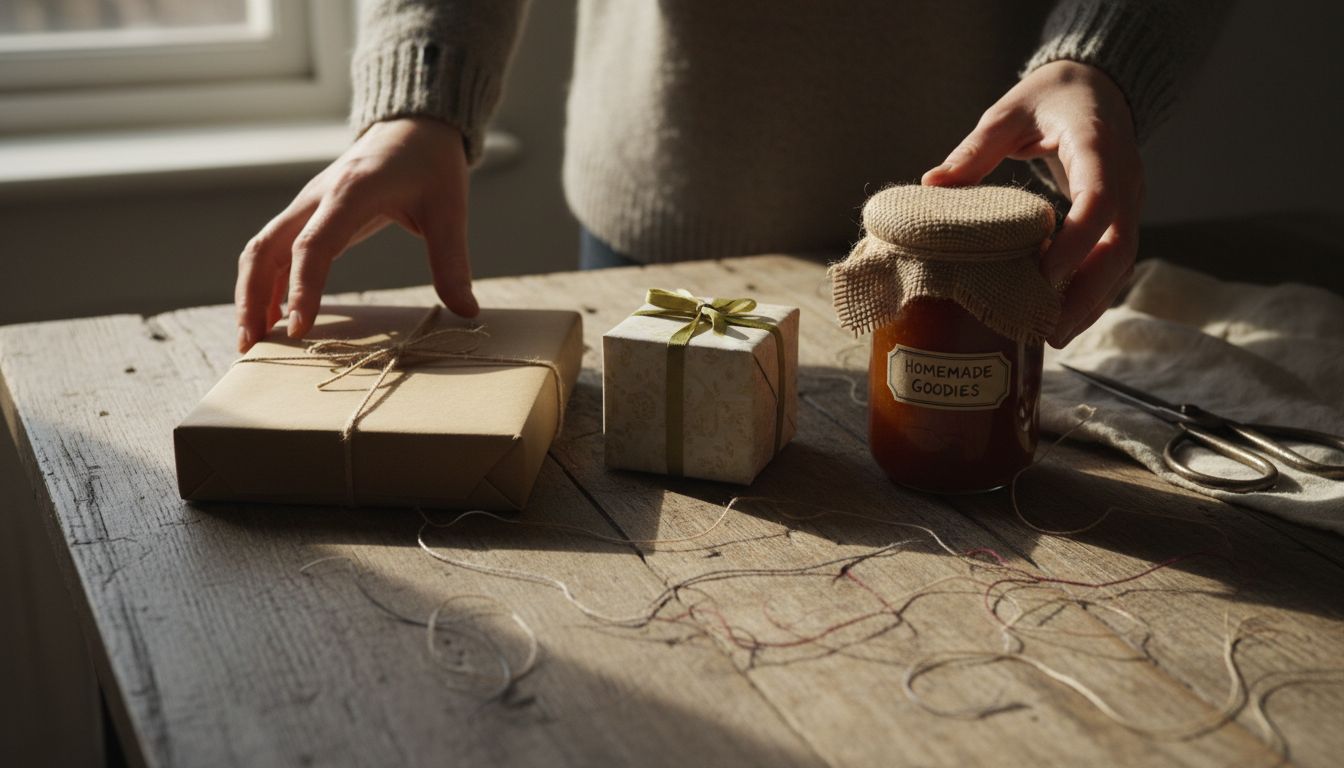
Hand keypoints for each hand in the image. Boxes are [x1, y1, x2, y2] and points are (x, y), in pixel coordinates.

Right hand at [234, 117, 477, 351]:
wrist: (414, 127)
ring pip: (261, 250)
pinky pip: (276, 250)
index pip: (313, 245)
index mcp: (351, 193)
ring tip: (252, 341)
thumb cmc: (431, 164)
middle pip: (266, 248)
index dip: (303, 288)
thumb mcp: (449, 210)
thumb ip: (452, 261)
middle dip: (253, 297)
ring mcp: (308, 206)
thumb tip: (466, 311)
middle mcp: (317, 198)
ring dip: (251, 293)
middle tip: (252, 346)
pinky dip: (267, 284)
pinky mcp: (309, 215)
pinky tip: (272, 318)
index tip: (299, 329)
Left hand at [922, 60, 1142, 347]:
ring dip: (1091, 302)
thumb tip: (931, 185)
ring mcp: (1129, 199)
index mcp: (1098, 146)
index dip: (1076, 242)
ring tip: (1051, 337)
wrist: (1099, 85)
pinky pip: (1113, 260)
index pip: (1100, 200)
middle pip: (1120, 245)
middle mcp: (1125, 178)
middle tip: (1048, 330)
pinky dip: (1091, 291)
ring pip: (1122, 261)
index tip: (1044, 275)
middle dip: (1088, 293)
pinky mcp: (1121, 216)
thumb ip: (976, 148)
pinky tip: (1061, 316)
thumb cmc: (1051, 96)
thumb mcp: (1010, 111)